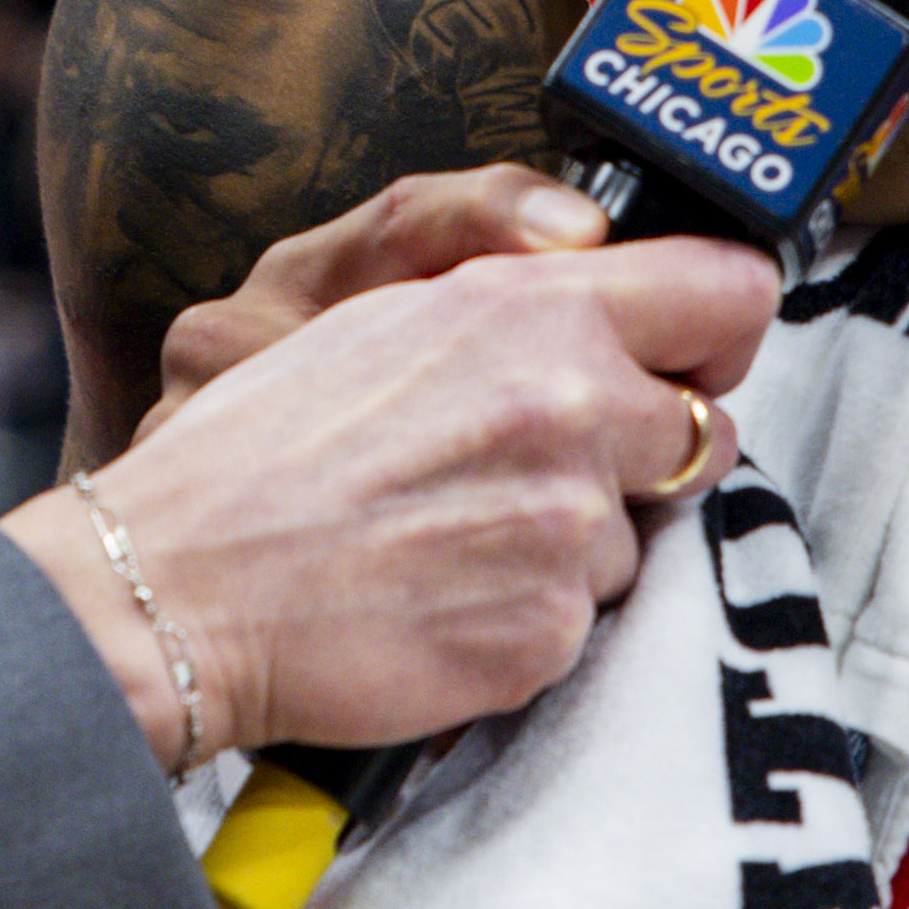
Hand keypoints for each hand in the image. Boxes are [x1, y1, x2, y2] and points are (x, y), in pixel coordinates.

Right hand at [13, 214, 774, 764]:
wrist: (180, 583)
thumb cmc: (264, 446)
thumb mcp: (385, 312)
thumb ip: (521, 291)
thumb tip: (617, 277)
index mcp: (533, 310)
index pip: (727, 294)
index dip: (715, 331)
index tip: (687, 358)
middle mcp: (572, 408)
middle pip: (704, 430)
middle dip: (637, 454)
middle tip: (525, 469)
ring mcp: (567, 527)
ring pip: (635, 536)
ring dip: (569, 543)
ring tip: (451, 537)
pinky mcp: (548, 632)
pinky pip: (582, 623)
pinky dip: (525, 618)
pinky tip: (441, 599)